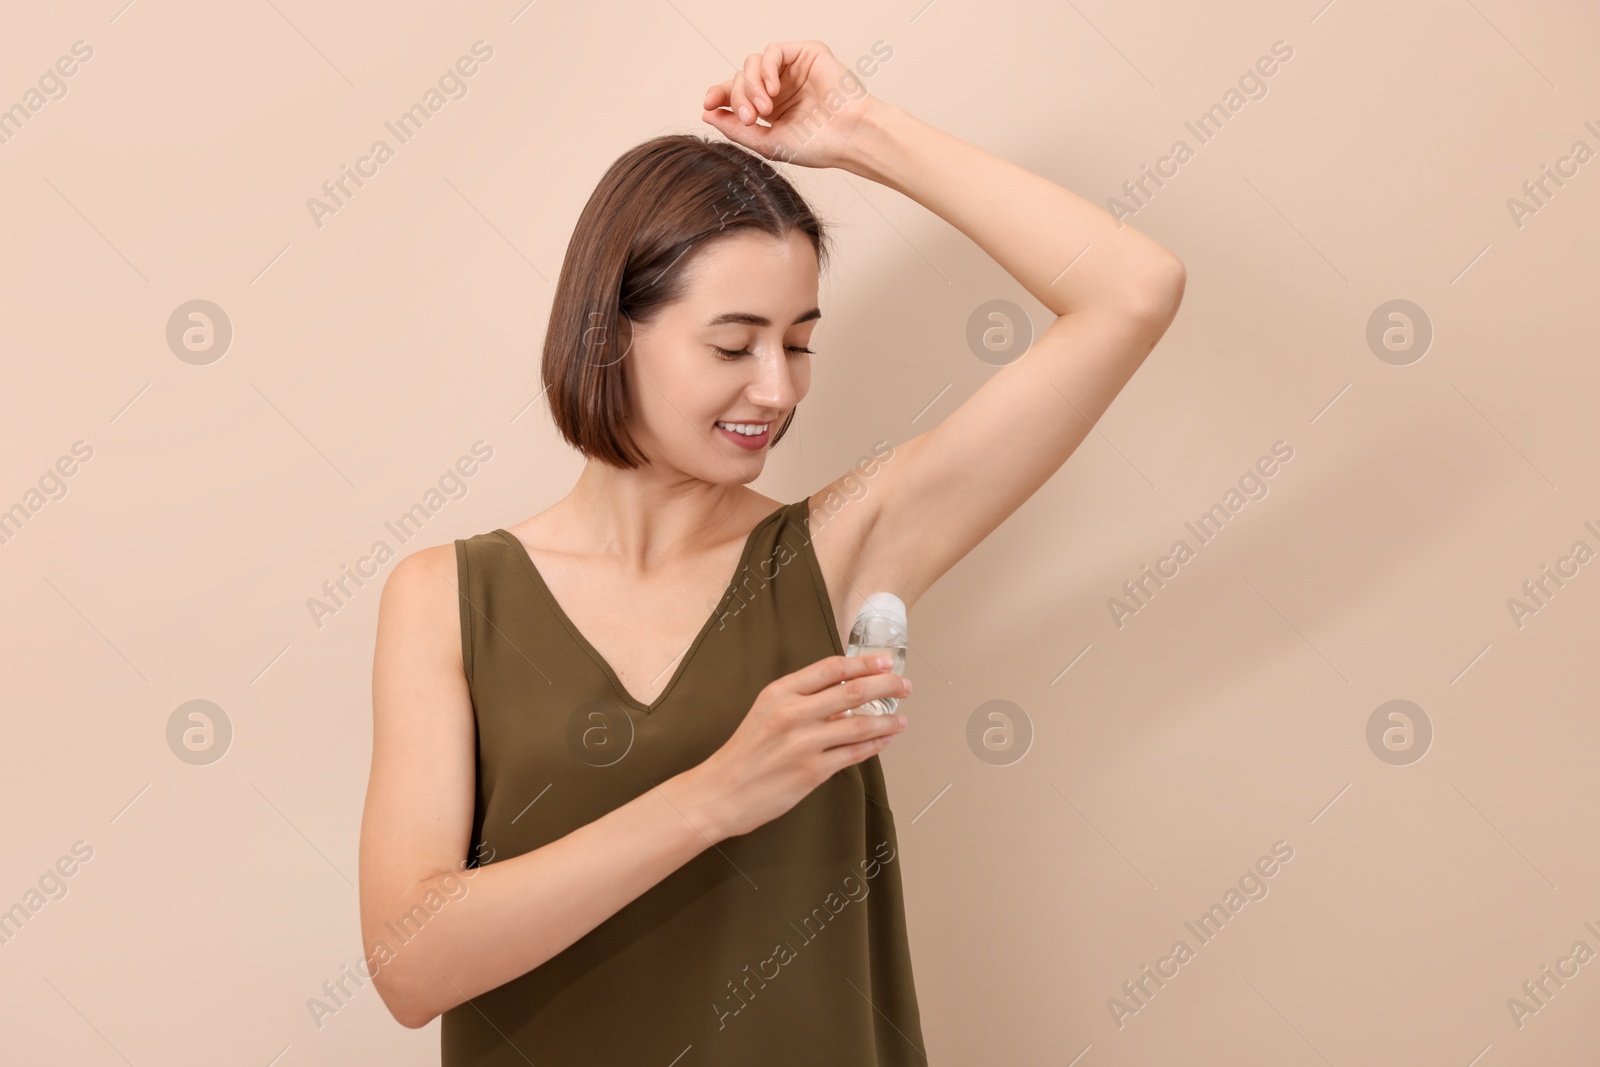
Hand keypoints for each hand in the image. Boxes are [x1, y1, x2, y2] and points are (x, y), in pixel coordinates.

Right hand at [691, 653, 911, 840]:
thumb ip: (802, 702)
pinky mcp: (812, 771)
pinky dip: (875, 745)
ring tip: (901, 718)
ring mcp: (804, 743)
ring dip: (887, 720)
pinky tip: (885, 739)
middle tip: (904, 685)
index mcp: (779, 693)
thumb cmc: (743, 754)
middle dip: (886, 686)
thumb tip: (843, 698)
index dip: (863, 663)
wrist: (721, 792)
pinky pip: (853, 754)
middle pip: (853, 692)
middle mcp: (793, 714)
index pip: (831, 669)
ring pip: (860, 725)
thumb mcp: (765, 713)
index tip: (885, 661)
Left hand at [701, 40, 880, 170]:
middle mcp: (779, 87)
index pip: (735, 94)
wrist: (849, 137)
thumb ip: (736, 128)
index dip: (718, 95)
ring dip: (752, 85)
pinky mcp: (805, 54)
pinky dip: (766, 69)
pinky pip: (773, 51)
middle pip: (740, 79)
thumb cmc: (818, 145)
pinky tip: (773, 90)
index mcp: (770, 109)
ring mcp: (792, 70)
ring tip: (765, 108)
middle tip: (753, 118)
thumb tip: (706, 114)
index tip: (707, 104)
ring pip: (752, 63)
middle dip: (739, 98)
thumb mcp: (767, 143)